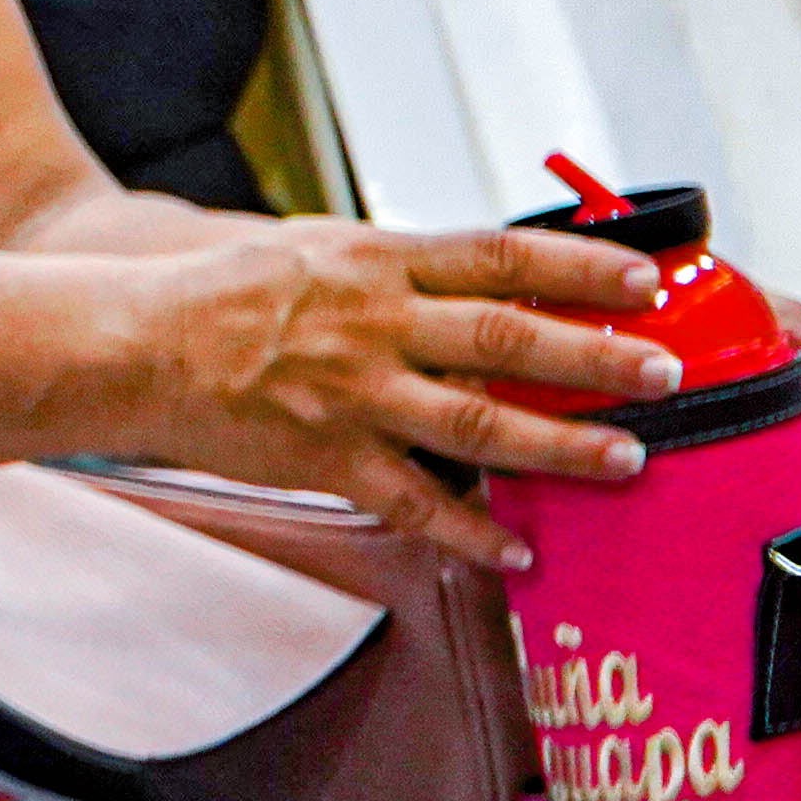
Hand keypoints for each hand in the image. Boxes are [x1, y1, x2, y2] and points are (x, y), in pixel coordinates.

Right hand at [116, 220, 684, 565]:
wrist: (135, 346)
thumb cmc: (223, 295)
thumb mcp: (321, 249)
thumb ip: (405, 268)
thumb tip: (493, 278)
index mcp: (378, 263)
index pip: (501, 257)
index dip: (581, 268)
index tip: (646, 282)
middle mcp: (374, 326)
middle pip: (507, 338)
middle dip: (597, 358)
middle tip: (665, 375)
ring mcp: (353, 395)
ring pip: (478, 423)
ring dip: (561, 444)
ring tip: (626, 459)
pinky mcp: (328, 458)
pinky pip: (415, 502)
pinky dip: (472, 532)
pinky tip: (519, 550)